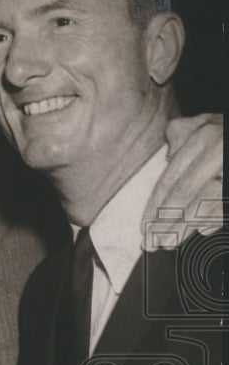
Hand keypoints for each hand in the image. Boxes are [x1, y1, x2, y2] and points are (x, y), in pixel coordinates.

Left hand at [143, 113, 223, 250]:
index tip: (143, 226)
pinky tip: (202, 231)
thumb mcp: (201, 122)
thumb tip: (168, 157)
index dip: (155, 205)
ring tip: (169, 242)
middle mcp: (217, 153)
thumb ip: (180, 135)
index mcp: (202, 139)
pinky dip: (216, 219)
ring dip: (187, 226)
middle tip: (151, 242)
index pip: (171, 178)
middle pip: (185, 193)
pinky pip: (226, 204)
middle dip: (166, 220)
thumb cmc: (224, 130)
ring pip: (207, 201)